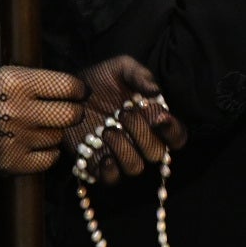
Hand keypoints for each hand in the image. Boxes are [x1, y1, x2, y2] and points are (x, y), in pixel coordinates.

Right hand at [0, 65, 84, 176]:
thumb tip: (73, 86)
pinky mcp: (13, 162)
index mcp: (16, 82)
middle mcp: (18, 109)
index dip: (79, 90)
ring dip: (54, 132)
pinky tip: (35, 144)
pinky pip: (49, 158)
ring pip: (59, 136)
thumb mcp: (2, 75)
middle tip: (68, 112)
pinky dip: (47, 153)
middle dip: (74, 112)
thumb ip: (36, 79)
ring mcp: (16, 138)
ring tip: (39, 127)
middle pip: (71, 114)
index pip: (68, 86)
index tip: (79, 92)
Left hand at [66, 56, 186, 184]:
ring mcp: (120, 155)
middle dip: (142, 134)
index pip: (176, 136)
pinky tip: (103, 154)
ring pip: (135, 167)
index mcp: (152, 119)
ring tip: (108, 130)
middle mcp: (140, 141)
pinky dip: (109, 171)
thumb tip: (155, 91)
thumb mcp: (122, 67)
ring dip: (124, 150)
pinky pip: (110, 179)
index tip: (158, 116)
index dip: (172, 131)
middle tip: (124, 114)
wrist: (69, 91)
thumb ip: (140, 74)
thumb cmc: (101, 78)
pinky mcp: (98, 165)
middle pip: (156, 153)